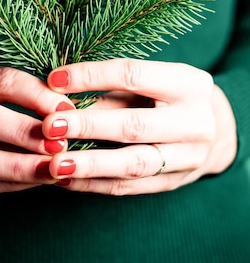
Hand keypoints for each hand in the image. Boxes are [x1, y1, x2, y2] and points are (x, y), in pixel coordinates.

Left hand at [42, 59, 236, 194]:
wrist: (213, 130)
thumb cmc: (168, 96)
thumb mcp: (148, 82)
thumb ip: (109, 90)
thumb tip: (57, 95)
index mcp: (188, 84)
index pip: (133, 75)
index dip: (91, 76)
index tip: (54, 81)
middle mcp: (194, 122)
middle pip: (134, 124)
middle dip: (88, 126)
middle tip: (49, 126)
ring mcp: (188, 157)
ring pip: (133, 163)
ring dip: (89, 165)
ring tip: (54, 164)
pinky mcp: (174, 183)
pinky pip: (130, 187)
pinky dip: (95, 184)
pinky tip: (66, 180)